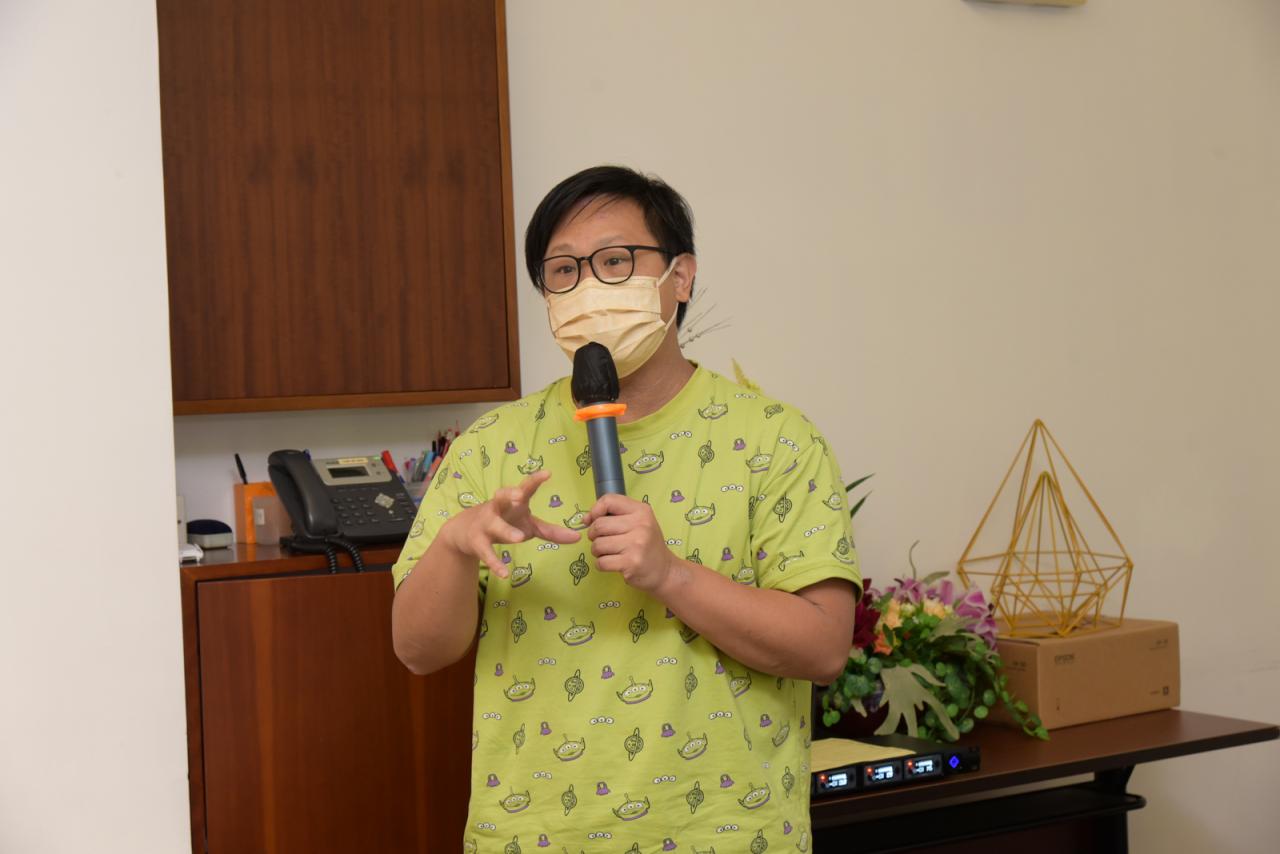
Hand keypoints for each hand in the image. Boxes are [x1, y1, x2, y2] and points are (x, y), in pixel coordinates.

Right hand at [442, 471, 580, 577]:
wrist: (464, 532)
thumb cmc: (504, 522)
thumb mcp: (528, 525)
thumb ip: (551, 531)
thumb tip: (578, 537)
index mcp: (513, 502)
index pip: (525, 488)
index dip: (535, 480)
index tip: (547, 473)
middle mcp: (498, 508)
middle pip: (501, 496)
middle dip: (510, 493)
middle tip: (521, 495)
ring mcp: (486, 524)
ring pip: (494, 525)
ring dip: (506, 530)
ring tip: (519, 538)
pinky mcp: (478, 542)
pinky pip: (486, 553)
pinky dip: (495, 563)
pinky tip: (505, 573)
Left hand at [584, 494, 676, 593]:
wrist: (665, 570)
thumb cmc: (647, 545)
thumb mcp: (638, 522)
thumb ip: (613, 515)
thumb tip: (585, 519)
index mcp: (641, 510)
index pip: (608, 500)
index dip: (595, 511)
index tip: (594, 520)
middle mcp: (640, 525)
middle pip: (599, 525)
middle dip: (594, 536)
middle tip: (603, 541)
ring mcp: (636, 544)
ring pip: (597, 545)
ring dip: (598, 552)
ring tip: (610, 553)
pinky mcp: (631, 563)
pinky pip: (601, 562)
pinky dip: (601, 564)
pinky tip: (613, 563)